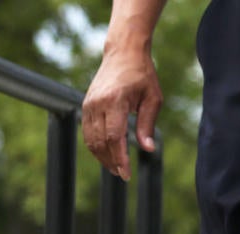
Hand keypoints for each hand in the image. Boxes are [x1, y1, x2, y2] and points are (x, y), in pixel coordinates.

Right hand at [81, 46, 161, 181]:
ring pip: (91, 139)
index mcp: (115, 101)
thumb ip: (148, 125)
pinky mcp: (86, 105)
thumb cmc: (142, 75)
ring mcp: (89, 104)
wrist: (123, 53)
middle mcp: (97, 103)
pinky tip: (108, 154)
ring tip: (116, 168)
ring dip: (102, 157)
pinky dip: (96, 146)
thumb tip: (148, 149)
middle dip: (111, 161)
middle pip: (101, 142)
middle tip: (123, 175)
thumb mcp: (153, 99)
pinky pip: (88, 132)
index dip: (120, 158)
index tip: (126, 174)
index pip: (115, 137)